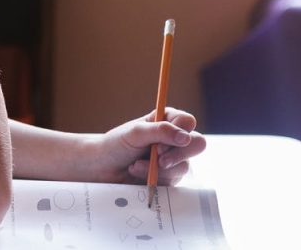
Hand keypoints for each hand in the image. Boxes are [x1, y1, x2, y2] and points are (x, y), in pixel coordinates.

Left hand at [86, 107, 206, 185]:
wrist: (103, 168)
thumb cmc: (116, 144)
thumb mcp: (135, 132)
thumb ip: (160, 131)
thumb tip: (185, 137)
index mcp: (166, 120)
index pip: (187, 121)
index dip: (178, 132)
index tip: (159, 144)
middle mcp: (173, 139)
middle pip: (197, 143)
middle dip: (177, 154)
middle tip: (157, 158)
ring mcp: (174, 159)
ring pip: (185, 165)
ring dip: (159, 168)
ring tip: (135, 166)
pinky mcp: (170, 177)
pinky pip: (174, 180)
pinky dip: (156, 178)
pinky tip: (138, 174)